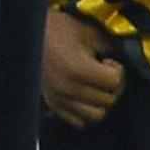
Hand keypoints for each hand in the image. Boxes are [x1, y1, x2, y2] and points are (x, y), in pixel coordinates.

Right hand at [43, 10, 125, 126]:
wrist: (27, 33)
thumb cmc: (55, 28)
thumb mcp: (88, 31)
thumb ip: (108, 47)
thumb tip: (122, 58)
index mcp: (78, 69)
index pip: (114, 82)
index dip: (117, 71)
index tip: (110, 62)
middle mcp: (68, 89)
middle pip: (108, 101)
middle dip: (112, 86)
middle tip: (105, 72)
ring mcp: (59, 99)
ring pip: (95, 116)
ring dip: (101, 102)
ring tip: (96, 86)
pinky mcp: (52, 104)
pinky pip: (77, 121)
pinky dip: (85, 112)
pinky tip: (84, 95)